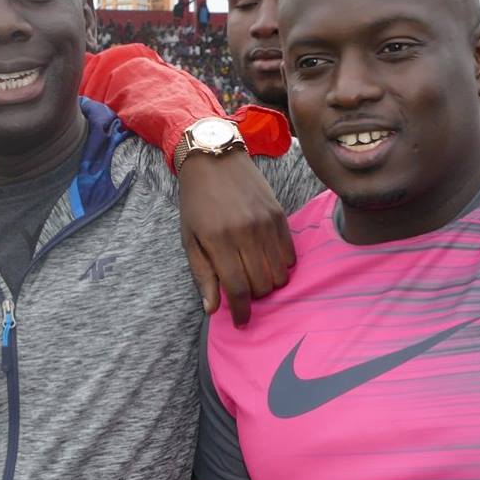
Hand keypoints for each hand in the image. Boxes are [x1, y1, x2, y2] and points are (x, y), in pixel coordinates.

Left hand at [178, 150, 293, 327]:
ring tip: (256, 275)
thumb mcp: (189, 238)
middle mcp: (245, 233)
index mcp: (218, 240)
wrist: (214, 159)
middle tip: (244, 290)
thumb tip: (213, 309)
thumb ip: (203, 274)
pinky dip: (281, 265)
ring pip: (279, 273)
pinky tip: (267, 260)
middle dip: (254, 296)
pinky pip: (290, 254)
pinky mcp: (280, 215)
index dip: (241, 311)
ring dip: (269, 283)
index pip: (237, 288)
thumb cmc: (196, 201)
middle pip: (262, 284)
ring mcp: (265, 223)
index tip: (241, 321)